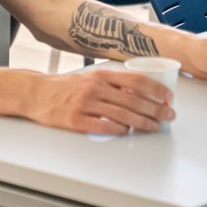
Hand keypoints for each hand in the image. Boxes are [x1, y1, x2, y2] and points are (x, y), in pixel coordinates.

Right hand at [26, 68, 173, 134]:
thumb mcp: (90, 78)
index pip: (135, 80)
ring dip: (143, 122)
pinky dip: (119, 129)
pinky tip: (128, 131)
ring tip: (155, 127)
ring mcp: (85, 104)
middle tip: (169, 116)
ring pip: (123, 114)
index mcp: (101, 75)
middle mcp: (95, 87)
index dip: (155, 89)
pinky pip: (103, 126)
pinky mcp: (76, 120)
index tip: (168, 97)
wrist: (37, 93)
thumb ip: (112, 84)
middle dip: (156, 109)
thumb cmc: (65, 87)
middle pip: (133, 99)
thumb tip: (140, 94)